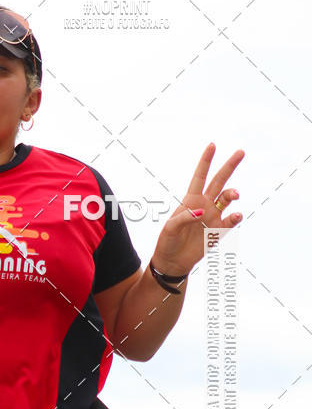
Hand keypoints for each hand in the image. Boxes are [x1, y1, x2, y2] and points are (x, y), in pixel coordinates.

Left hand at [151, 143, 243, 275]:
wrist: (173, 262)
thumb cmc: (168, 242)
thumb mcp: (170, 228)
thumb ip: (184, 217)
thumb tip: (203, 213)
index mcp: (190, 200)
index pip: (200, 176)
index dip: (206, 162)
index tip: (212, 145)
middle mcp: (204, 205)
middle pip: (219, 181)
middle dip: (229, 166)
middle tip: (241, 152)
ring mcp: (213, 218)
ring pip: (227, 199)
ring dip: (232, 194)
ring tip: (234, 194)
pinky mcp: (218, 232)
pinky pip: (231, 221)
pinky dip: (235, 217)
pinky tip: (237, 215)